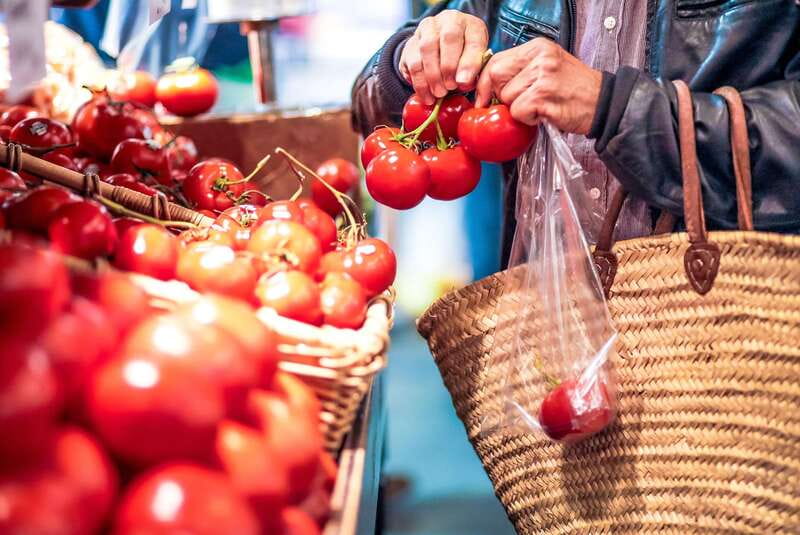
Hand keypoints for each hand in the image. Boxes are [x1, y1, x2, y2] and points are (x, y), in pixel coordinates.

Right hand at [399, 10, 488, 104]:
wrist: (441, 50)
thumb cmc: (464, 59)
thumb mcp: (475, 63)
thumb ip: (473, 72)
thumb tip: (463, 83)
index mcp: (471, 25)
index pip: (473, 40)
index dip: (469, 63)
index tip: (464, 82)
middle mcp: (448, 21)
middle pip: (448, 39)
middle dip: (448, 68)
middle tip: (449, 88)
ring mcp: (427, 29)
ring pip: (426, 49)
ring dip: (432, 76)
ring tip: (438, 94)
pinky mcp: (411, 43)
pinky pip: (411, 62)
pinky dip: (419, 82)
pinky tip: (426, 94)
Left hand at [475, 38, 602, 134]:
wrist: (604, 104)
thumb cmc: (573, 90)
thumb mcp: (547, 68)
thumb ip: (520, 70)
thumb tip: (486, 84)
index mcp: (538, 47)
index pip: (495, 60)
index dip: (484, 81)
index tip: (484, 96)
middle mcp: (540, 58)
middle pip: (495, 76)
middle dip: (499, 95)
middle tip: (516, 103)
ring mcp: (543, 77)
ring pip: (506, 97)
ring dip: (518, 109)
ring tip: (539, 106)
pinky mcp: (544, 97)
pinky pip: (518, 112)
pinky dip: (527, 119)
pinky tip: (543, 114)